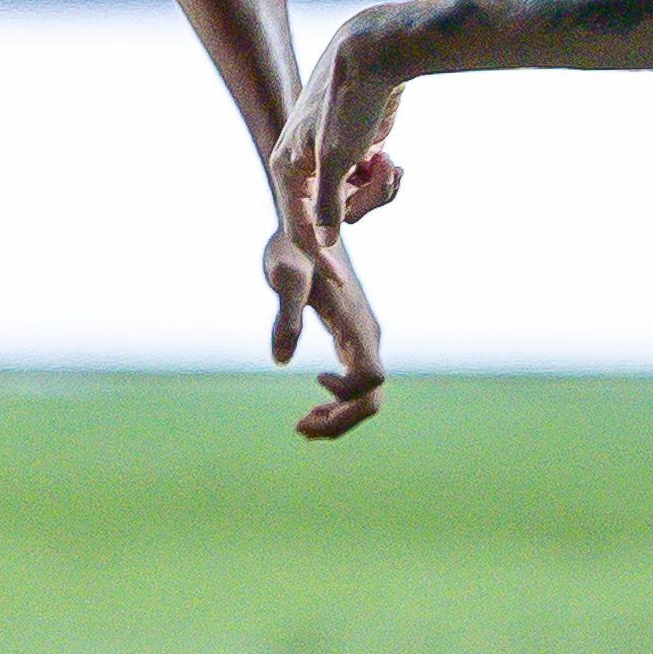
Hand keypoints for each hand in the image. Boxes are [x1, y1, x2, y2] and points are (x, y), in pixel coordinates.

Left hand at [264, 222, 385, 437]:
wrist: (305, 224)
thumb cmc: (293, 248)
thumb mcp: (285, 278)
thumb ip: (285, 316)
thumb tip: (280, 361)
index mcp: (356, 323)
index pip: (371, 378)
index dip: (346, 393)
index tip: (315, 377)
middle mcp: (366, 335)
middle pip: (372, 397)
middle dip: (341, 421)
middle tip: (300, 429)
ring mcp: (363, 340)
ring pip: (367, 396)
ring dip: (340, 418)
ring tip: (302, 427)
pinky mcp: (353, 341)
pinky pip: (358, 385)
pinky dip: (339, 404)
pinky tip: (312, 409)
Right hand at [270, 17, 408, 255]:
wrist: (373, 55)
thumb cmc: (349, 104)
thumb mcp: (339, 159)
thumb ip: (330, 205)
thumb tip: (324, 243)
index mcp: (288, 168)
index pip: (301, 227)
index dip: (321, 258)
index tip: (342, 283)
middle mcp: (305, 166)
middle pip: (335, 215)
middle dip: (367, 201)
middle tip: (385, 175)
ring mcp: (331, 159)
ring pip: (356, 200)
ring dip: (379, 188)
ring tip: (391, 162)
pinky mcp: (356, 151)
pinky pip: (369, 183)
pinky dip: (384, 176)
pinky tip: (392, 157)